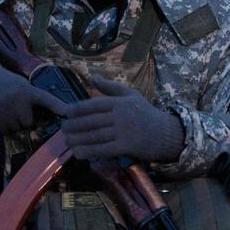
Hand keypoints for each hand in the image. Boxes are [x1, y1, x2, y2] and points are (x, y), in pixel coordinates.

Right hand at [0, 65, 67, 133]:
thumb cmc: (7, 85)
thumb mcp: (22, 86)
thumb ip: (32, 98)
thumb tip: (42, 119)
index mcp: (28, 90)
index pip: (46, 99)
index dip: (58, 106)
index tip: (68, 113)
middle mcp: (18, 98)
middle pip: (28, 122)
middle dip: (24, 120)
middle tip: (17, 110)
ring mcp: (5, 107)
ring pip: (16, 128)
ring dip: (13, 124)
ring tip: (7, 111)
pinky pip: (4, 130)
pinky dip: (3, 126)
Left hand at [60, 74, 184, 161]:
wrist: (167, 133)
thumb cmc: (147, 113)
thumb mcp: (131, 95)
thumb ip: (110, 87)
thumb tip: (93, 77)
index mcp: (119, 102)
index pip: (92, 105)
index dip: (76, 110)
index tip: (65, 114)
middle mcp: (120, 115)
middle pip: (90, 121)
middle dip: (73, 126)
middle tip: (62, 130)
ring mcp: (123, 131)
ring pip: (94, 136)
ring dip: (77, 140)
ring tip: (66, 141)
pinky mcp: (126, 146)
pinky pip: (103, 149)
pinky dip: (89, 151)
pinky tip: (78, 153)